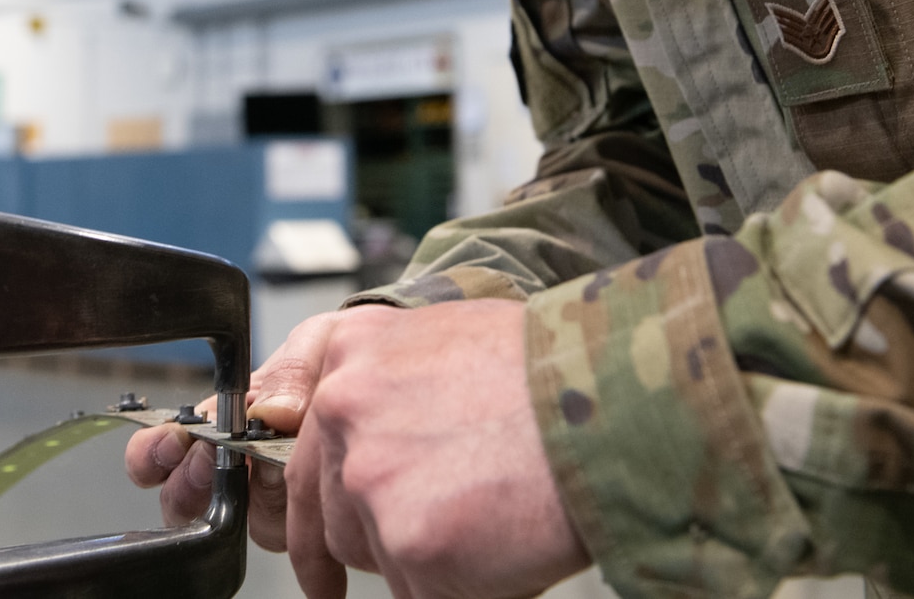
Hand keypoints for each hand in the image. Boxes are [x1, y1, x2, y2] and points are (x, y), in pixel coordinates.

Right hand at [124, 309, 345, 550]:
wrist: (387, 373)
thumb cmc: (340, 358)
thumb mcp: (313, 346)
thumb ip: (290, 372)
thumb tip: (271, 413)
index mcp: (220, 420)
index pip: (161, 450)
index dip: (155, 453)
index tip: (174, 440)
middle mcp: (234, 462)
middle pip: (181, 497)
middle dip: (184, 482)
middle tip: (207, 456)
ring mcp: (266, 494)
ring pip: (226, 519)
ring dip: (234, 497)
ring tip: (257, 467)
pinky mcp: (301, 519)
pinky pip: (280, 532)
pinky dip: (284, 513)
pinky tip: (300, 489)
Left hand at [287, 300, 587, 598]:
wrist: (611, 399)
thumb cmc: (551, 369)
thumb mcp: (449, 340)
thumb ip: (393, 386)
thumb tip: (377, 441)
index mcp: (351, 351)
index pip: (302, 444)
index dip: (312, 502)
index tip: (311, 541)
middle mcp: (345, 409)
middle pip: (333, 511)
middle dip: (374, 536)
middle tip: (424, 543)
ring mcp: (370, 478)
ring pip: (376, 555)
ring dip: (425, 556)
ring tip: (491, 516)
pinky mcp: (408, 541)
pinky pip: (421, 591)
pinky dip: (464, 585)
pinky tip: (505, 541)